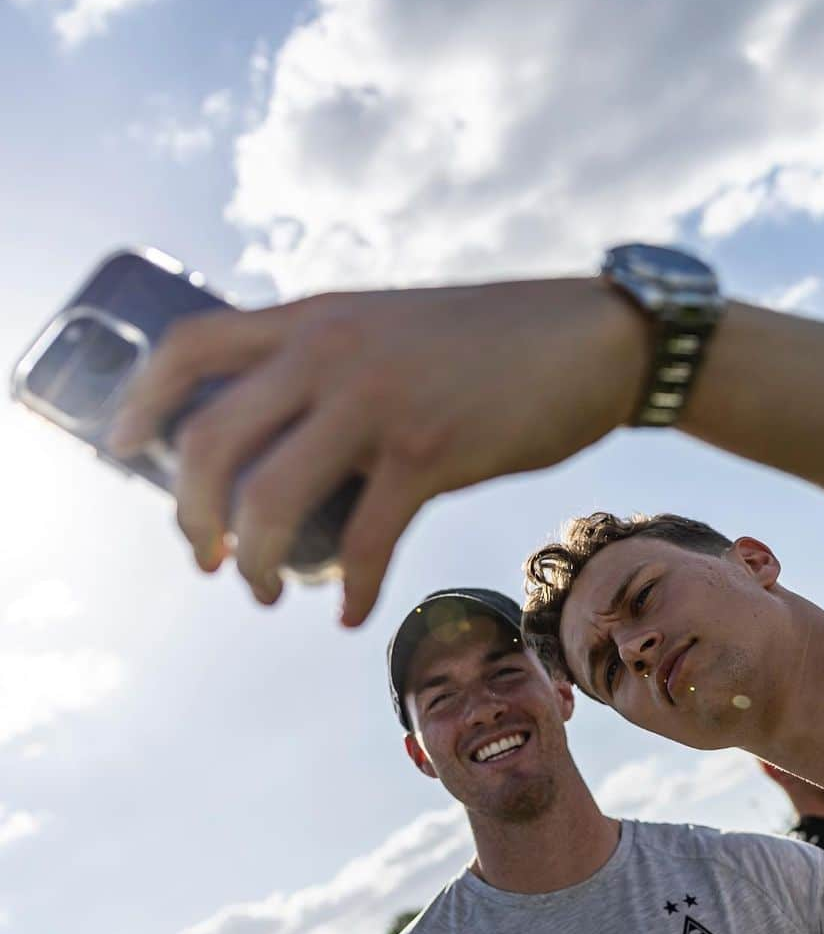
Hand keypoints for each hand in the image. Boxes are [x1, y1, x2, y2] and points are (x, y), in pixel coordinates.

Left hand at [109, 278, 644, 624]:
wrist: (590, 340)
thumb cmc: (493, 345)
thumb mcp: (390, 330)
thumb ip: (331, 364)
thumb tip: (287, 437)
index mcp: (314, 320)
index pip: (189, 346)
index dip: (139, 405)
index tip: (122, 453)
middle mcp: (330, 352)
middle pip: (212, 441)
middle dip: (189, 514)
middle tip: (200, 556)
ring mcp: (378, 402)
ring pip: (272, 498)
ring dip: (253, 563)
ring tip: (262, 593)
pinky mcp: (431, 453)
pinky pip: (365, 540)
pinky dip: (351, 588)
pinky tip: (348, 613)